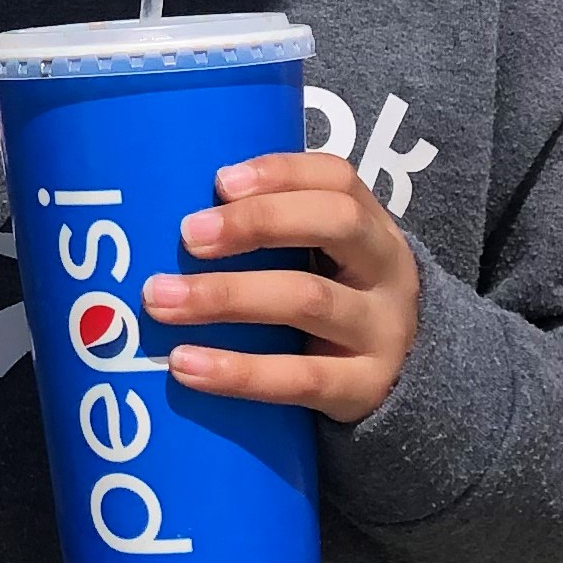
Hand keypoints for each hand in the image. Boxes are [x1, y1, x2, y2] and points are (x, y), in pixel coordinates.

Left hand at [138, 153, 420, 422]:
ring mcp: (383, 331)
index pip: (337, 179)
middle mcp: (388, 271)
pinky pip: (299, 379)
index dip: (280, 173)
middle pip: (335, 223)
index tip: (219, 181)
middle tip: (187, 234)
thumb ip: (269, 237)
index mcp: (372, 228)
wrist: (400, 388)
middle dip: (257, 220)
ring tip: (162, 301)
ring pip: (307, 300)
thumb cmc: (333, 307)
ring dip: (226, 296)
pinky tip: (185, 364)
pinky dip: (237, 371)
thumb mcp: (321, 264)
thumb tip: (168, 219)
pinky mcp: (365, 389)